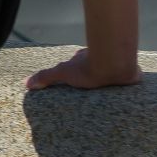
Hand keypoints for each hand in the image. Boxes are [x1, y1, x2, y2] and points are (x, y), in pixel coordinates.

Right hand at [24, 46, 142, 90]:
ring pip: (112, 73)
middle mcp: (100, 59)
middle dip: (94, 76)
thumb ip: (45, 77)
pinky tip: (126, 96)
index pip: (77, 64)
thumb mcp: (62, 73)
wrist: (115, 66)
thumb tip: (26, 83)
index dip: (76, 71)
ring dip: (111, 81)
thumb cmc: (88, 69)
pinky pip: (127, 79)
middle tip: (92, 90)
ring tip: (110, 98)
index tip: (77, 81)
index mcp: (83, 58)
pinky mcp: (131, 74)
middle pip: (95, 68)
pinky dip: (126, 85)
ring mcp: (115, 65)